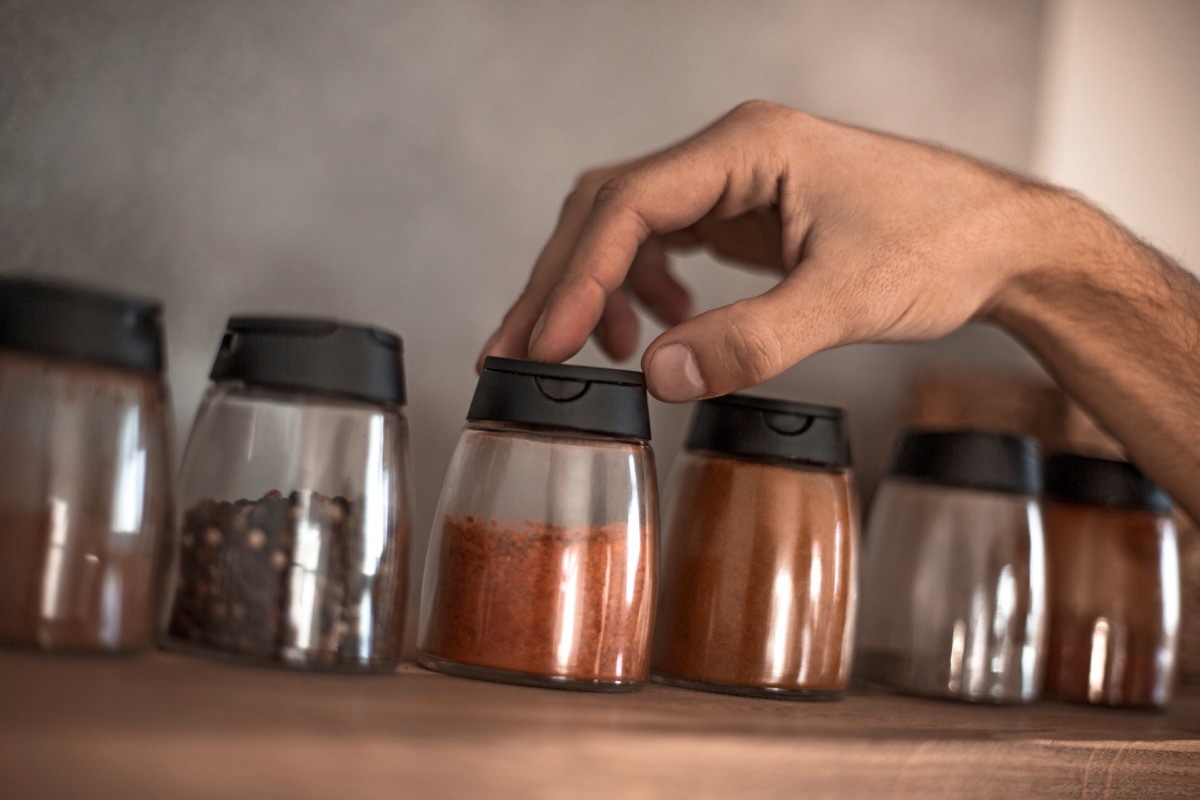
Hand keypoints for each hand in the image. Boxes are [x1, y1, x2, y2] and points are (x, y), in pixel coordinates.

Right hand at [479, 100, 1037, 400]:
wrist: (1000, 242)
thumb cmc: (941, 247)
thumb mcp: (844, 301)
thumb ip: (750, 342)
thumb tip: (658, 379)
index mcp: (748, 146)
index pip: (627, 203)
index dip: (576, 276)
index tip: (542, 342)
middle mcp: (730, 153)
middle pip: (609, 208)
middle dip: (561, 283)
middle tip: (517, 353)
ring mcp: (735, 180)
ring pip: (628, 224)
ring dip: (595, 286)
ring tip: (593, 353)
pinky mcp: (745, 210)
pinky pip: (665, 240)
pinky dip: (641, 286)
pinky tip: (654, 326)